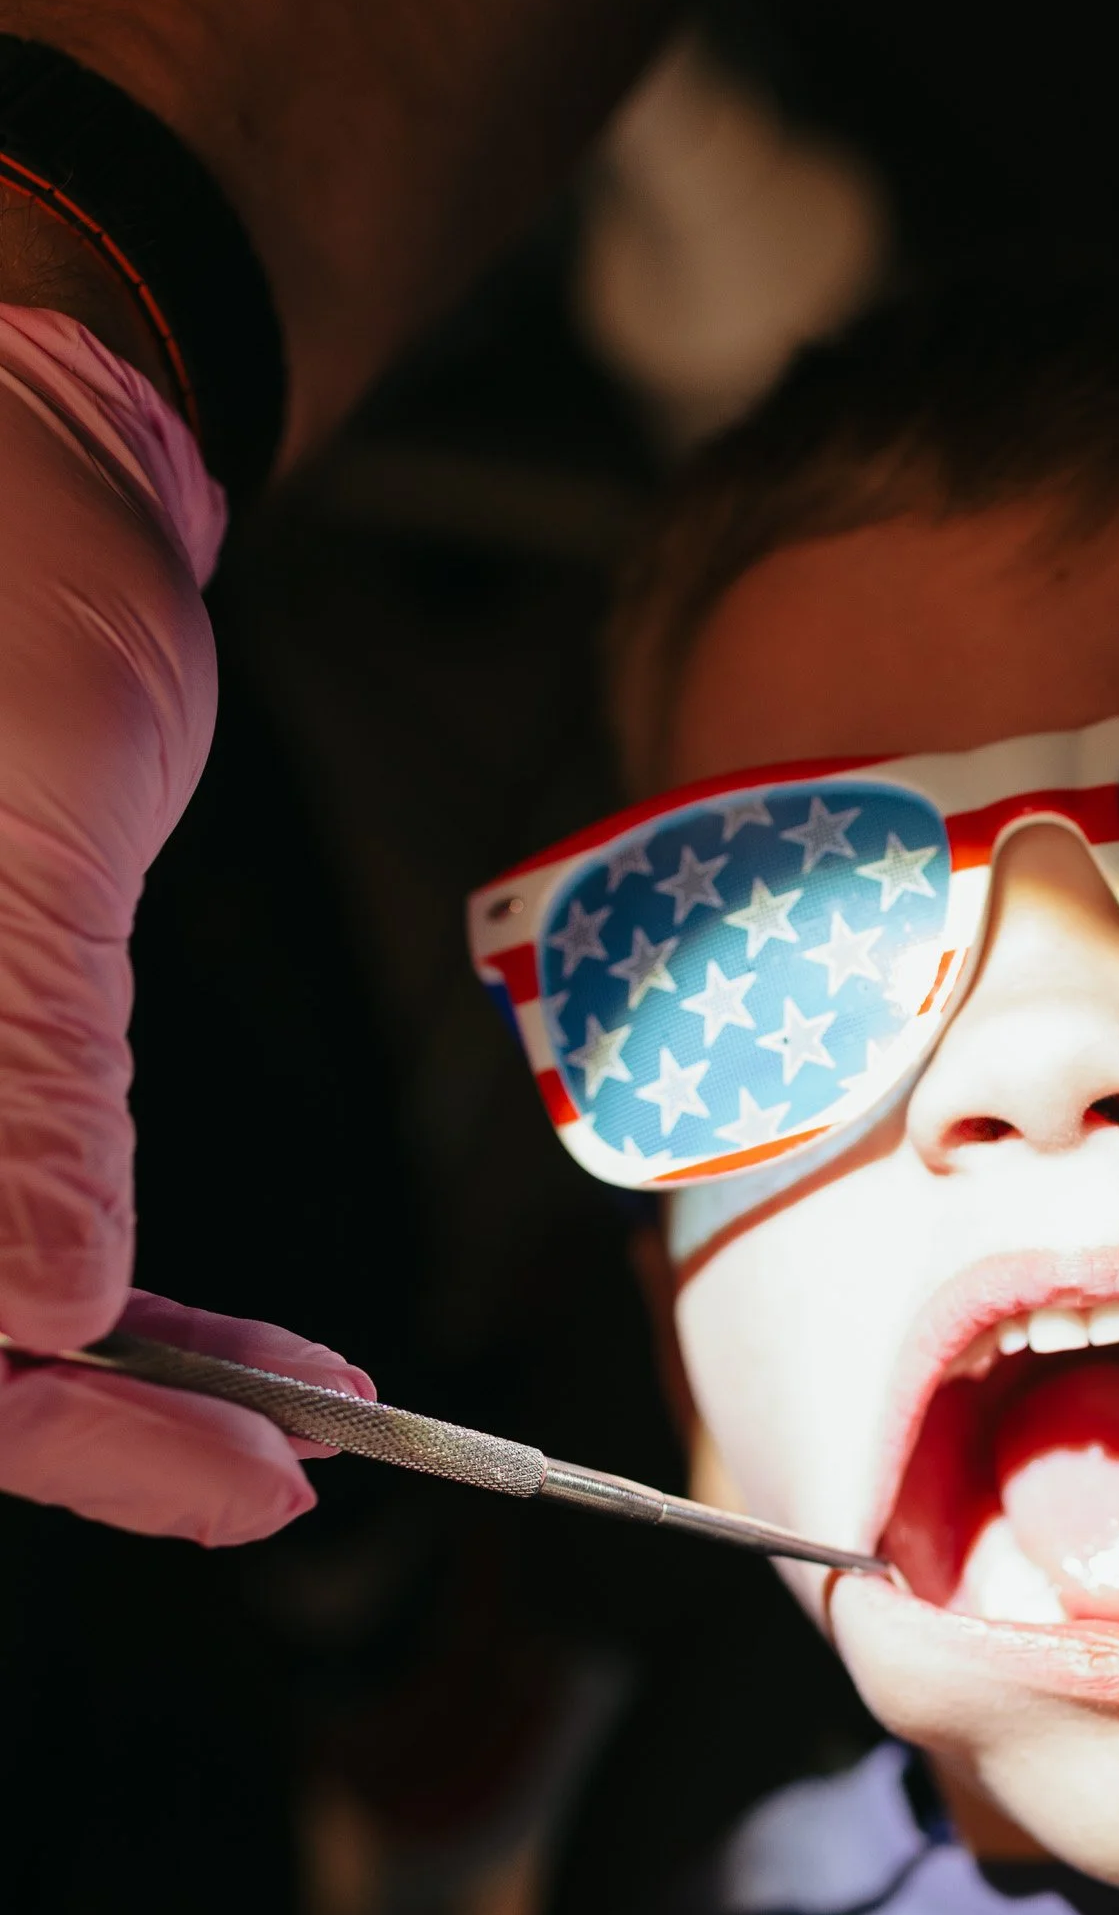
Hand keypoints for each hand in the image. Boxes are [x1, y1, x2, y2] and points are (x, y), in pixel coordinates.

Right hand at [0, 305, 364, 1542]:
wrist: (11, 433)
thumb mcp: (25, 815)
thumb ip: (20, 1074)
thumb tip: (34, 1314)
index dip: (49, 1432)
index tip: (234, 1481)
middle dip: (92, 1422)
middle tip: (286, 1469)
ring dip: (116, 1373)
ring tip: (293, 1406)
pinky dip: (97, 1286)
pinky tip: (218, 1331)